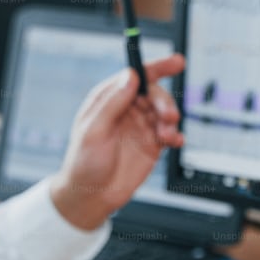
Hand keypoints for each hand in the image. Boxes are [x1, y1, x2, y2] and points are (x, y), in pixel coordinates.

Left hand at [48, 54, 185, 230]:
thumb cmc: (83, 163)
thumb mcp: (93, 130)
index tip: (176, 62)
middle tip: (168, 115)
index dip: (157, 67)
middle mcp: (126, 109)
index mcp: (108, 98)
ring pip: (164, 112)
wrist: (91, 196)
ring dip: (170, 119)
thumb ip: (112, 103)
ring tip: (167, 134)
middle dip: (165, 101)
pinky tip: (175, 141)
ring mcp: (140, 126)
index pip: (136, 75)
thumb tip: (130, 76)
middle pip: (154, 93)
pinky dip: (176, 135)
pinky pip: (170, 133)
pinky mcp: (152, 144)